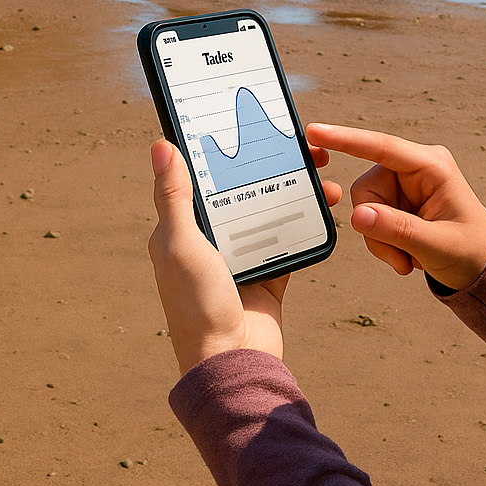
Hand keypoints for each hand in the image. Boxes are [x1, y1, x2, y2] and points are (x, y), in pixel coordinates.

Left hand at [146, 138, 342, 376]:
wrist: (233, 362)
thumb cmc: (197, 306)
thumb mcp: (182, 245)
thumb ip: (174, 197)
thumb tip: (161, 144)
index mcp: (181, 229)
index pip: (203, 176)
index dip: (228, 149)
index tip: (254, 124)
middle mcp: (210, 239)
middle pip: (244, 189)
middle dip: (273, 165)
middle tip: (304, 146)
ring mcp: (241, 255)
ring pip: (271, 209)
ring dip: (297, 190)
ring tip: (324, 176)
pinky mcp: (269, 273)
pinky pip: (290, 239)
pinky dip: (307, 222)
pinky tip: (324, 204)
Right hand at [305, 123, 485, 292]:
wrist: (481, 266)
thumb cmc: (472, 250)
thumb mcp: (438, 245)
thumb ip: (398, 230)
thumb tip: (359, 216)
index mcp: (432, 166)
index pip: (381, 147)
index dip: (346, 139)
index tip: (315, 132)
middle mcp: (414, 168)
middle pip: (366, 189)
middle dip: (376, 228)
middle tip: (401, 256)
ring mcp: (403, 184)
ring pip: (364, 207)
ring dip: (380, 240)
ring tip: (408, 256)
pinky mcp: (396, 200)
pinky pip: (369, 218)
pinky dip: (382, 243)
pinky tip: (406, 253)